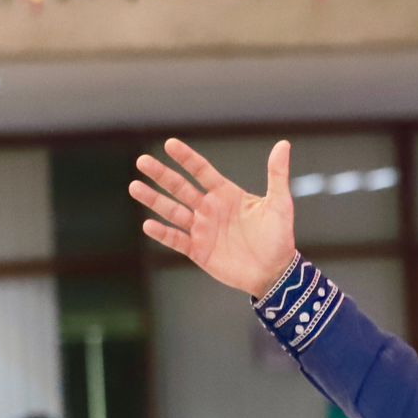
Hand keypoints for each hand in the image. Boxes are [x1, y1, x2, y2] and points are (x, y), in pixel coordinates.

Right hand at [131, 138, 297, 297]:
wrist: (275, 272)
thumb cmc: (279, 237)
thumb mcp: (280, 204)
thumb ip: (277, 175)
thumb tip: (283, 144)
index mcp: (226, 194)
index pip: (202, 171)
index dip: (187, 158)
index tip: (170, 144)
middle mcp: (210, 209)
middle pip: (180, 188)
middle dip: (161, 175)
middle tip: (142, 161)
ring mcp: (202, 229)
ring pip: (173, 211)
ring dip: (154, 200)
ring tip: (134, 187)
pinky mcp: (199, 251)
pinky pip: (177, 240)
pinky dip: (163, 233)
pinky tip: (148, 224)